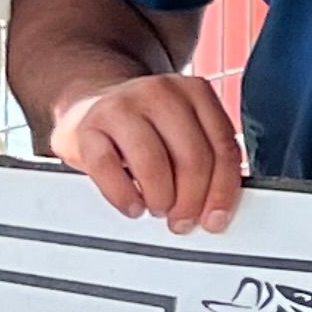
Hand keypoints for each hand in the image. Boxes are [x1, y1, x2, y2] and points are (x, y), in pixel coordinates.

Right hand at [56, 72, 243, 231]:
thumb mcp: (184, 131)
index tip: (215, 218)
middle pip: (192, 157)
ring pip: (153, 164)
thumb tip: (217, 208)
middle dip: (191, 201)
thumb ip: (207, 159)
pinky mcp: (88, 125)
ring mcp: (122, 105)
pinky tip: (133, 206)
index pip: (222, 146)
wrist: (91, 106)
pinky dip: (124, 197)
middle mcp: (161, 92)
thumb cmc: (145, 127)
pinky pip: (109, 168)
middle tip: (183, 220)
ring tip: (159, 209)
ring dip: (160, 199)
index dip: (223, 191)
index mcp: (195, 91)